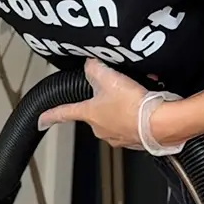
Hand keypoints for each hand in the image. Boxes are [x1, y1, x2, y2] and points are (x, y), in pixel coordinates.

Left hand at [37, 59, 185, 153]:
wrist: (163, 123)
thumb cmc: (136, 106)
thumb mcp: (110, 78)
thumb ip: (95, 68)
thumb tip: (88, 63)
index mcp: (89, 115)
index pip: (64, 113)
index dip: (50, 115)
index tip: (40, 120)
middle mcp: (101, 129)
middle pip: (95, 112)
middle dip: (104, 101)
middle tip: (117, 89)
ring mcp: (118, 137)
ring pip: (116, 118)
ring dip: (124, 107)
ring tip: (136, 96)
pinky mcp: (136, 139)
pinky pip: (134, 125)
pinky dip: (138, 115)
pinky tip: (147, 105)